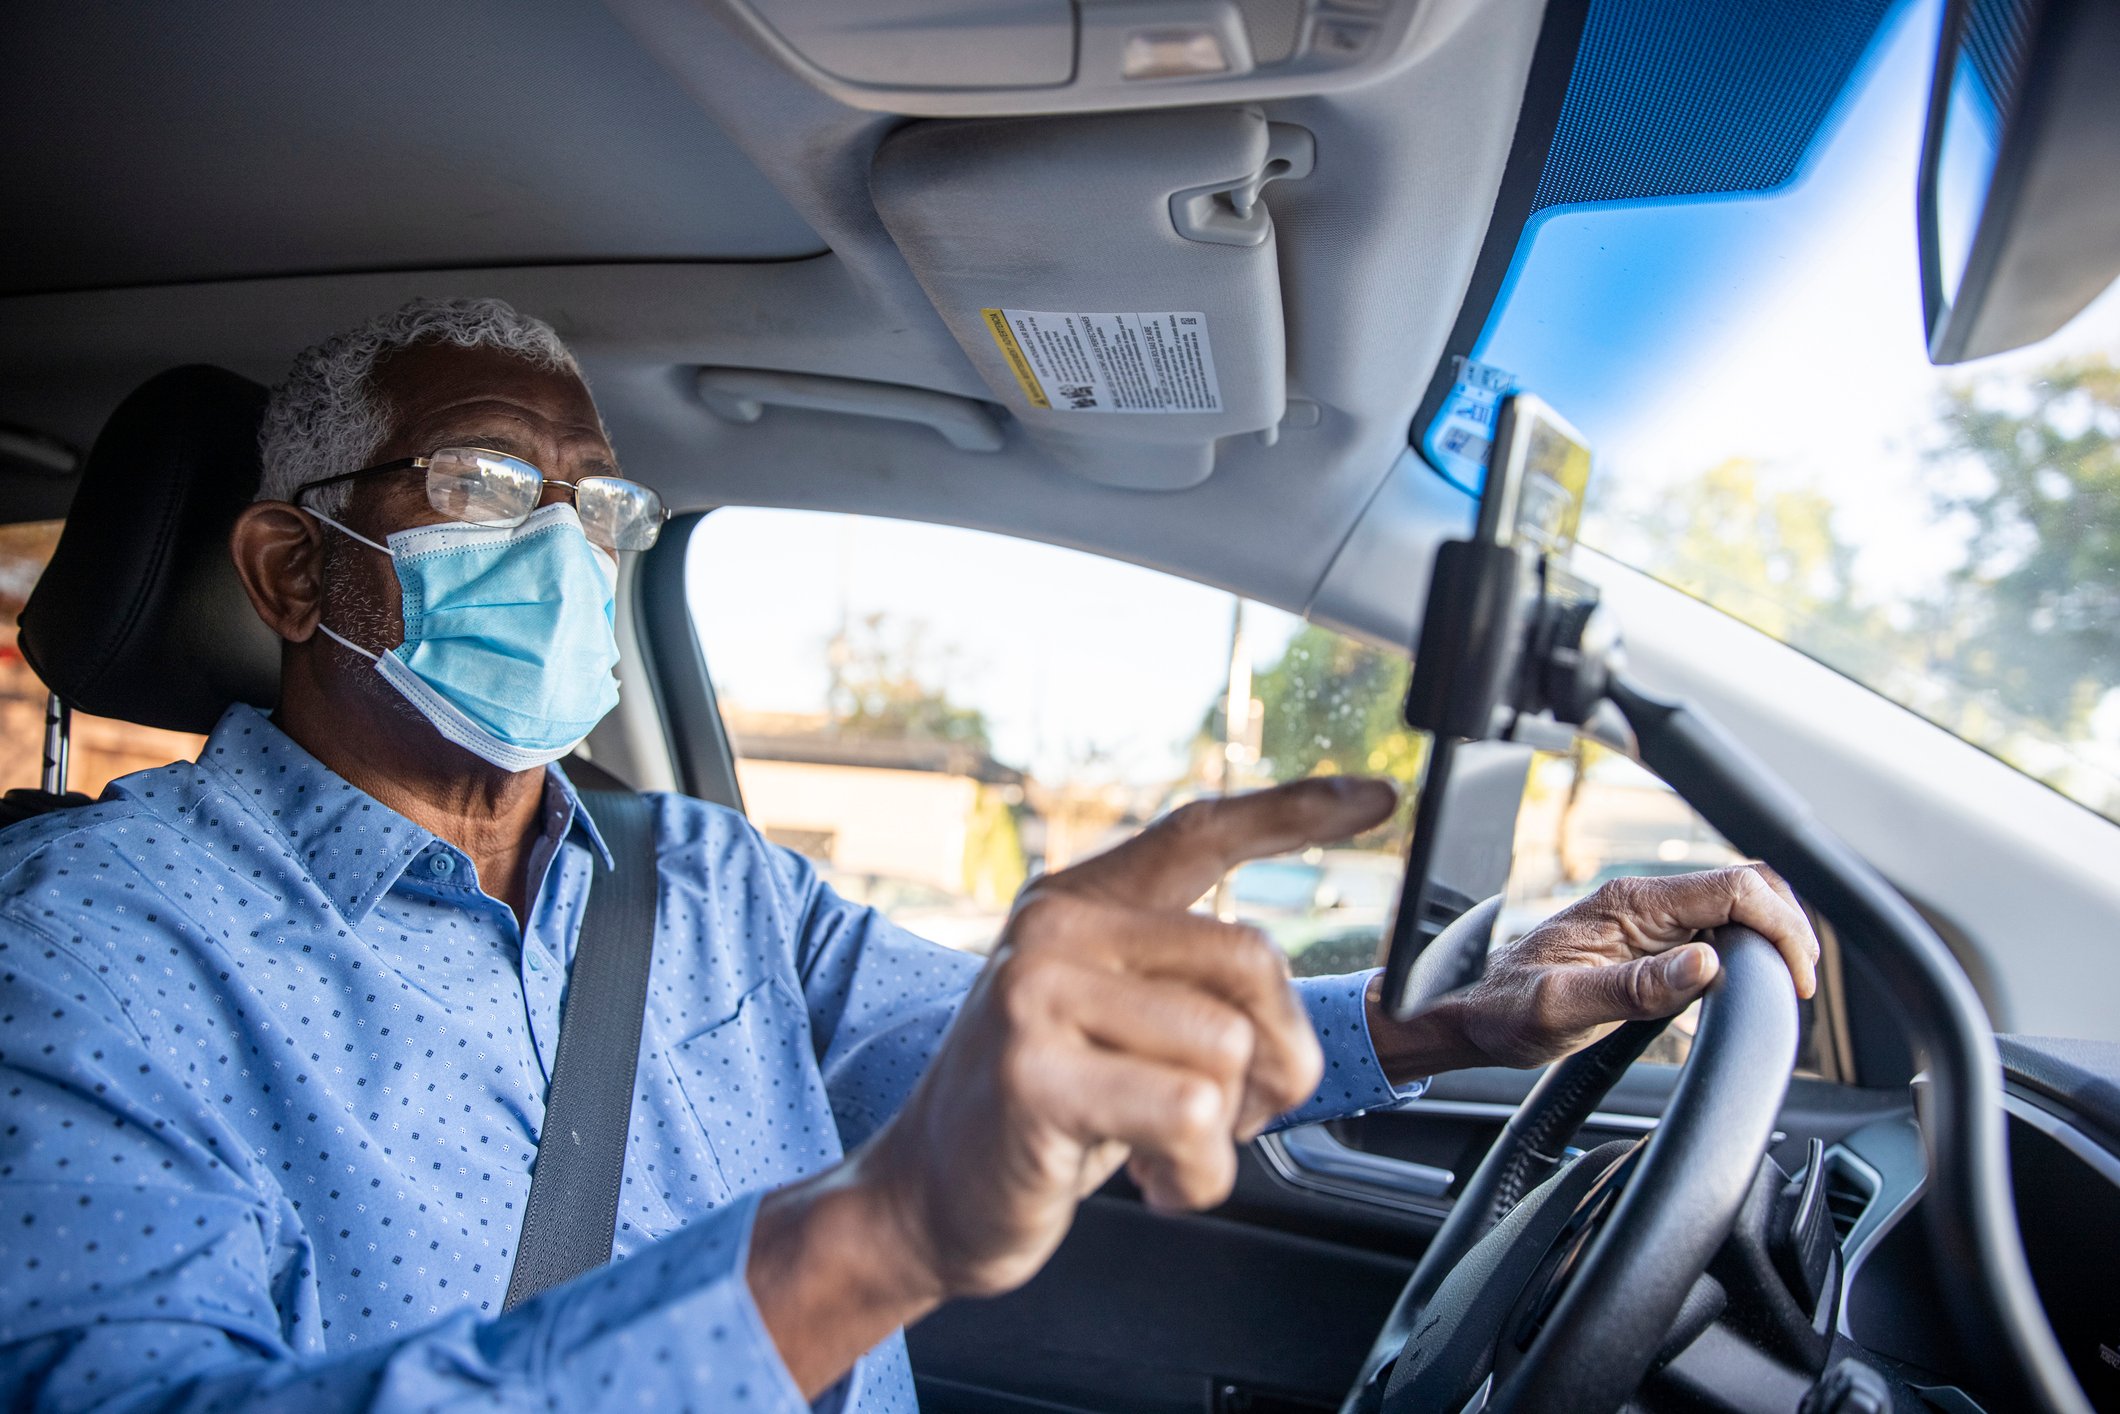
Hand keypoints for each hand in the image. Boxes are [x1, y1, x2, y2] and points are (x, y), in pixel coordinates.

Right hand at [857, 776, 1397, 1303]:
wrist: (927, 1199)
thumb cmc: (1037, 1118)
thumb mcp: (1111, 1026)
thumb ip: (1180, 984)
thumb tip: (1284, 1004)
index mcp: (1078, 904)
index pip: (1199, 832)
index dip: (1295, 810)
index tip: (1378, 797)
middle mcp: (1055, 929)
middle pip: (1251, 960)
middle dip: (1278, 1059)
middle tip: (1234, 1117)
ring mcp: (1036, 993)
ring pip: (1229, 1046)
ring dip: (1227, 1133)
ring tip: (1168, 1151)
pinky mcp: (1034, 1071)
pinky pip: (1191, 1113)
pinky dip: (1199, 1172)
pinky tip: (1151, 1179)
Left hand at [1370, 864, 1820, 1074]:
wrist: (1473, 1016)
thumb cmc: (1507, 1010)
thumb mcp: (1564, 1008)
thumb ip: (1636, 988)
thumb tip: (1706, 965)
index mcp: (1629, 904)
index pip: (1734, 889)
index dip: (1780, 925)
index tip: (1798, 977)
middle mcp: (1644, 904)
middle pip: (1745, 891)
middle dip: (1787, 928)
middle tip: (1801, 985)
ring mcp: (1648, 923)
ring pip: (1734, 912)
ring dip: (1769, 941)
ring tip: (1785, 988)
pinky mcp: (1647, 945)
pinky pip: (1713, 936)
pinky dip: (1745, 956)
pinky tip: (1747, 988)